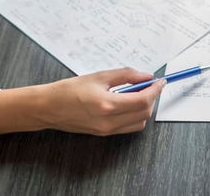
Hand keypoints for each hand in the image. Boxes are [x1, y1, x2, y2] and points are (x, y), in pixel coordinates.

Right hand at [0, 68, 164, 136]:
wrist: (48, 107)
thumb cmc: (69, 90)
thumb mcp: (99, 76)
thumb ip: (126, 75)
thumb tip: (146, 76)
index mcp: (107, 104)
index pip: (143, 100)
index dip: (156, 90)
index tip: (160, 81)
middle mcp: (109, 121)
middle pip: (144, 113)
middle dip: (152, 98)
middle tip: (150, 84)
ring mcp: (107, 130)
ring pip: (138, 122)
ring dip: (144, 108)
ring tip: (137, 93)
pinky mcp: (104, 134)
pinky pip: (128, 127)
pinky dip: (134, 116)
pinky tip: (128, 103)